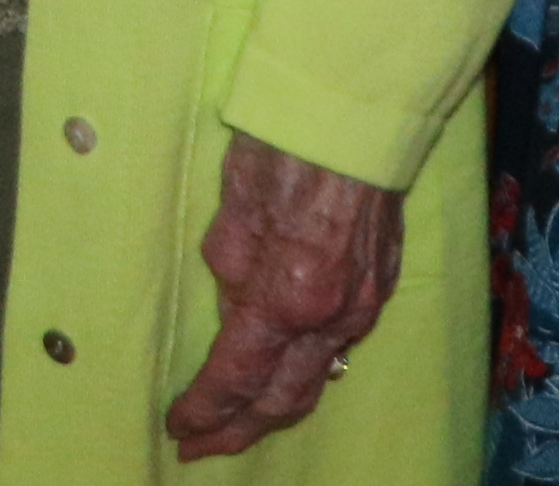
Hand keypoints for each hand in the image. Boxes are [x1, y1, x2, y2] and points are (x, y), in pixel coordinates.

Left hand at [164, 132, 402, 460]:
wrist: (358, 109)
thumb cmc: (284, 146)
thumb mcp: (234, 206)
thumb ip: (230, 267)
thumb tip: (232, 306)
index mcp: (287, 295)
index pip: (237, 374)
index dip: (205, 408)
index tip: (177, 426)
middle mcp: (333, 314)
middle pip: (284, 398)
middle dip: (240, 430)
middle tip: (202, 448)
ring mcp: (364, 303)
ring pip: (317, 376)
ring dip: (276, 407)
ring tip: (240, 423)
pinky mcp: (381, 285)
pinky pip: (340, 343)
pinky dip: (308, 369)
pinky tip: (288, 372)